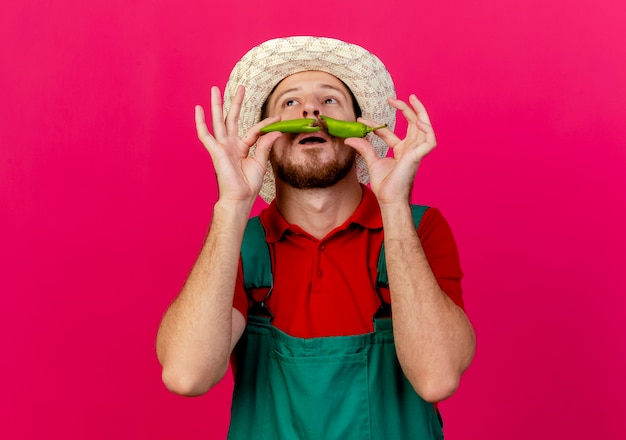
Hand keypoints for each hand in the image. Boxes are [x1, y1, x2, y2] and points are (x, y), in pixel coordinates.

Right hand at [195, 85, 281, 201]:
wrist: (240, 197)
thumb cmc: (248, 184)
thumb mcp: (260, 162)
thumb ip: (265, 145)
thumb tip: (275, 131)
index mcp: (241, 148)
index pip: (254, 130)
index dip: (266, 124)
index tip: (278, 119)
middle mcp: (230, 144)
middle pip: (232, 118)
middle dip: (235, 102)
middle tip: (240, 87)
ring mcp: (221, 146)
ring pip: (218, 121)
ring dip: (217, 105)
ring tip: (215, 89)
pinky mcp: (215, 151)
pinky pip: (205, 134)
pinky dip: (200, 122)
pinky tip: (198, 109)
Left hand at [345, 95, 435, 205]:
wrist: (389, 200)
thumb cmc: (385, 186)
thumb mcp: (372, 163)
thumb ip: (364, 149)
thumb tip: (350, 138)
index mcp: (401, 151)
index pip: (390, 132)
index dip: (376, 125)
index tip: (361, 120)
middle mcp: (410, 149)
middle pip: (412, 124)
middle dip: (405, 109)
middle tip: (392, 99)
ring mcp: (416, 152)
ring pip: (424, 127)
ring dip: (420, 112)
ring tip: (412, 99)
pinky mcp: (419, 157)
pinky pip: (430, 140)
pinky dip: (428, 129)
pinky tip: (419, 121)